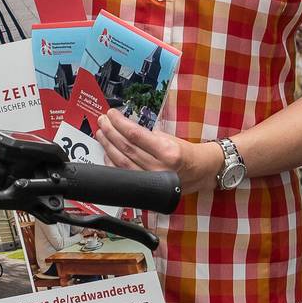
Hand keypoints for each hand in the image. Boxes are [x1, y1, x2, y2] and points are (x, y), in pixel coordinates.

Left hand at [93, 110, 223, 193]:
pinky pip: (124, 175)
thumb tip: (125, 128)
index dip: (120, 123)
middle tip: (102, 121)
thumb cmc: (186, 153)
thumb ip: (148, 136)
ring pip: (122, 162)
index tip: (111, 114)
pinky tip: (107, 153)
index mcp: (167, 152)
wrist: (200, 172)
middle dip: (110, 132)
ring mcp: (151, 181)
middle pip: (126, 148)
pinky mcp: (146, 188)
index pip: (136, 135)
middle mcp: (158, 168)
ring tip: (101, 133)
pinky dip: (112, 163)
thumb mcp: (171, 138)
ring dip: (108, 146)